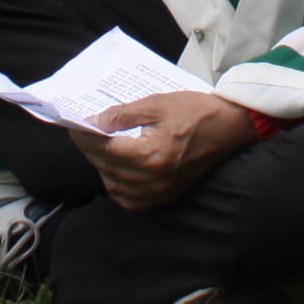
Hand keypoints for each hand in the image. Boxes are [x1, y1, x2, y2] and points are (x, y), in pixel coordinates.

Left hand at [68, 91, 255, 211]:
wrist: (230, 128)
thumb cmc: (196, 111)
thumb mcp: (156, 104)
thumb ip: (122, 115)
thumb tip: (96, 122)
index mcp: (150, 155)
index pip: (104, 149)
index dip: (85, 136)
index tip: (74, 124)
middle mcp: (153, 180)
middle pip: (107, 167)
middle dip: (91, 149)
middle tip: (83, 132)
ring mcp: (160, 192)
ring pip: (115, 187)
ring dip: (102, 168)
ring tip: (100, 148)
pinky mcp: (166, 196)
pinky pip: (131, 200)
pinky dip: (118, 186)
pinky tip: (116, 170)